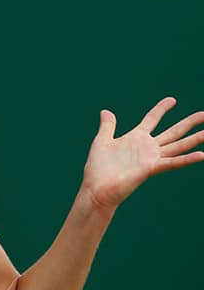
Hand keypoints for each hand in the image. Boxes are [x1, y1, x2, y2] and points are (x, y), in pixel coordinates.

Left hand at [82, 97, 203, 209]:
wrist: (95, 189)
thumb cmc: (97, 169)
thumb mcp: (102, 142)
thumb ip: (107, 127)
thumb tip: (105, 111)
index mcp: (135, 138)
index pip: (152, 119)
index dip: (161, 109)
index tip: (172, 100)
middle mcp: (147, 147)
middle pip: (173, 131)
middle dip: (189, 123)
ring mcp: (151, 158)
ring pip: (178, 146)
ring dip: (195, 139)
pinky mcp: (150, 168)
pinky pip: (172, 163)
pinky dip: (187, 159)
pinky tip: (202, 155)